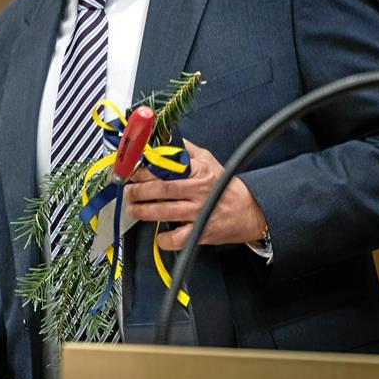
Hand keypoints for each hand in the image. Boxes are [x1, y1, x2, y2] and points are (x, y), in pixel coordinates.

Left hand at [125, 138, 266, 249]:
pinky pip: (178, 239)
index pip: (167, 169)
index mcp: (199, 172)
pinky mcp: (202, 233)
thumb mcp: (208, 160)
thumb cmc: (225, 184)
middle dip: (138, 191)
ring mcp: (200, 213)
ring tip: (133, 209)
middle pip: (161, 190)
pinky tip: (158, 235)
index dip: (145, 171)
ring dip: (143, 212)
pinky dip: (164, 239)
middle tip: (127, 192)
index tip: (132, 172)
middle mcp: (198, 192)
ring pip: (164, 213)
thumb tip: (164, 138)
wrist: (250, 211)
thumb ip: (185, 150)